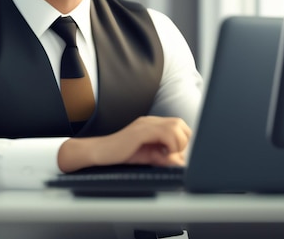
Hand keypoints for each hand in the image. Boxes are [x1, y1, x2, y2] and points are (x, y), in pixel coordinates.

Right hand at [57, 116, 191, 172]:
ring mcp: (145, 124)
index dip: (183, 141)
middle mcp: (150, 121)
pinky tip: (159, 155)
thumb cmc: (121, 155)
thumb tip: (182, 162)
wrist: (100, 153)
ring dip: (176, 144)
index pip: (179, 126)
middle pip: (180, 124)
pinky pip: (165, 133)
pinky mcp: (140, 131)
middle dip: (183, 142)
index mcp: (153, 124)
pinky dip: (169, 145)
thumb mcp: (148, 157)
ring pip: (175, 127)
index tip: (175, 155)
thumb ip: (165, 157)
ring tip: (165, 156)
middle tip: (171, 155)